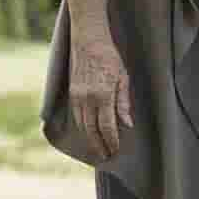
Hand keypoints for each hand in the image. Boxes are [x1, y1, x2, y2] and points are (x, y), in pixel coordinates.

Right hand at [69, 33, 133, 158]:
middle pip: (92, 130)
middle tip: (106, 156)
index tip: (115, 150)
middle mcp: (87, 98)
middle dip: (99, 145)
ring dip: (89, 139)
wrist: (88, 42)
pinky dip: (82, 128)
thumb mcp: (123, 78)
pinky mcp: (71, 94)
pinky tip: (88, 134)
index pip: (107, 126)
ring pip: (82, 125)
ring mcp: (77, 96)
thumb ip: (123, 103)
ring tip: (98, 149)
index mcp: (103, 95)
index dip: (111, 140)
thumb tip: (127, 124)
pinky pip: (76, 116)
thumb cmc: (110, 58)